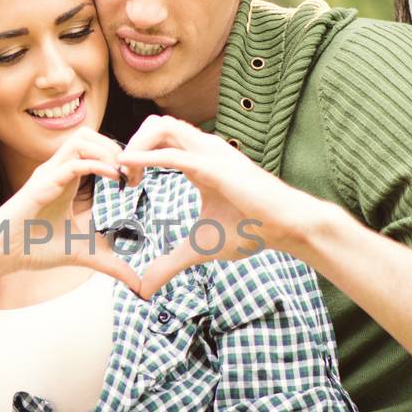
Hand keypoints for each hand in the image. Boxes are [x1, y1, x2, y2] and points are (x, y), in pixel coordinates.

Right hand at [0, 129, 139, 293]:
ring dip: (107, 151)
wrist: (3, 256)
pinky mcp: (41, 186)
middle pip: (88, 134)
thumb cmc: (35, 249)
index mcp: (65, 179)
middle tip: (132, 172)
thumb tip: (136, 282)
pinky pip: (72, 164)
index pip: (93, 148)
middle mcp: (56, 171)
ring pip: (80, 139)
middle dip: (115, 147)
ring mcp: (47, 175)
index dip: (117, 156)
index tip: (134, 179)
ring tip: (123, 172)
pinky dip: (97, 165)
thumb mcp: (83, 254)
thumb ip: (110, 262)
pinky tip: (114, 178)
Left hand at [119, 115, 336, 297]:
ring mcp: (210, 154)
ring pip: (161, 126)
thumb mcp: (199, 248)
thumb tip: (144, 289)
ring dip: (135, 145)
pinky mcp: (214, 168)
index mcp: (199, 159)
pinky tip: (128, 166)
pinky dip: (146, 157)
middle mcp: (203, 149)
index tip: (126, 183)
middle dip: (130, 143)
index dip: (135, 153)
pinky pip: (174, 154)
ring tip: (128, 175)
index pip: (159, 137)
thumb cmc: (251, 229)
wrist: (287, 226)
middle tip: (124, 178)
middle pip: (155, 122)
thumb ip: (169, 263)